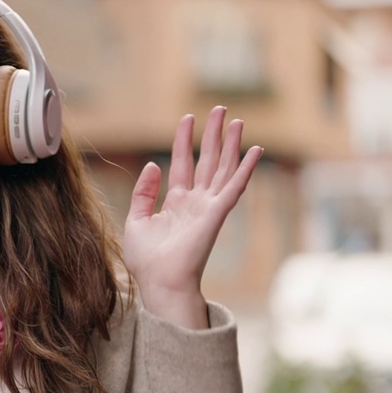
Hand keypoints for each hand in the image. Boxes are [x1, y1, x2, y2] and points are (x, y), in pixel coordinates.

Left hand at [122, 106, 261, 328]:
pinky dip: (245, 168)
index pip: (183, 164)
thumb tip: (154, 165)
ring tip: (237, 120)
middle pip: (207, 161)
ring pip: (223, 168)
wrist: (159, 282)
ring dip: (231, 144)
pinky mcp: (217, 214)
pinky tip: (255, 150)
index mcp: (176, 203)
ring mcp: (208, 207)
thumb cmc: (147, 260)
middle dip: (213, 135)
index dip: (184, 141)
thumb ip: (143, 193)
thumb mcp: (136, 220)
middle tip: (220, 110)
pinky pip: (234, 186)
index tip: (188, 118)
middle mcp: (195, 202)